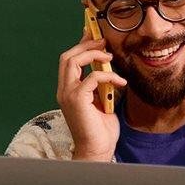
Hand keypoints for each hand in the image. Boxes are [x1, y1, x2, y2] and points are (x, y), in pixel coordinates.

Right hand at [57, 30, 126, 160]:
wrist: (98, 149)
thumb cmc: (101, 128)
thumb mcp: (102, 100)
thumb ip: (100, 84)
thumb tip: (108, 66)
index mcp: (68, 89)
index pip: (69, 60)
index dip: (81, 44)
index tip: (94, 34)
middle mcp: (64, 90)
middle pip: (67, 56)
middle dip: (86, 44)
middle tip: (104, 42)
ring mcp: (68, 94)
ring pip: (73, 61)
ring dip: (93, 54)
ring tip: (110, 57)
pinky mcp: (77, 100)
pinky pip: (92, 77)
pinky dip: (108, 75)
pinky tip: (121, 82)